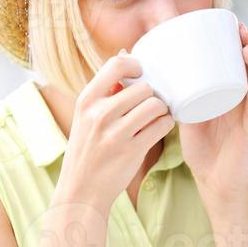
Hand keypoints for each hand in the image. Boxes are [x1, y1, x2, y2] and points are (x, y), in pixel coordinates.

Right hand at [58, 53, 174, 211]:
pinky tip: (159, 128)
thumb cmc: (87, 150)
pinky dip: (166, 124)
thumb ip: (106, 90)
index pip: (116, 65)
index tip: (142, 74)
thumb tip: (125, 55)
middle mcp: (99, 114)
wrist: (81, 191)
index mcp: (86, 101)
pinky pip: (162, 125)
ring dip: (162, 110)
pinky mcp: (132, 150)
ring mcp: (115, 133)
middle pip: (143, 87)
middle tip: (151, 104)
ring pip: (155, 105)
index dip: (136, 66)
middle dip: (152, 95)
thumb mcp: (85, 117)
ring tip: (156, 116)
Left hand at [178, 24, 247, 214]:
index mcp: (230, 95)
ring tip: (244, 45)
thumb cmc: (202, 152)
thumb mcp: (185, 117)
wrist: (214, 186)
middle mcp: (243, 101)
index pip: (239, 63)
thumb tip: (148, 76)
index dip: (239, 42)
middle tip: (238, 26)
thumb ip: (174, 98)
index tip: (230, 23)